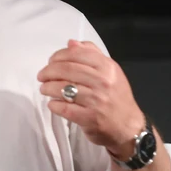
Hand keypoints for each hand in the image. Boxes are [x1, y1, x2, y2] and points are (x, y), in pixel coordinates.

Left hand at [37, 39, 144, 157]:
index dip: (58, 56)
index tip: (50, 61)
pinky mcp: (90, 118)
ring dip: (47, 87)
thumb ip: (91, 54)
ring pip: (63, 88)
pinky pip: (64, 108)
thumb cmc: (116, 97)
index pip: (76, 54)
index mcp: (107, 67)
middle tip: (41, 76)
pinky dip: (54, 105)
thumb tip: (71, 43)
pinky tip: (52, 103)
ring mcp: (97, 101)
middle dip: (48, 71)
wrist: (129, 127)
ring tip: (44, 89)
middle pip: (67, 70)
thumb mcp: (110, 71)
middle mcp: (103, 82)